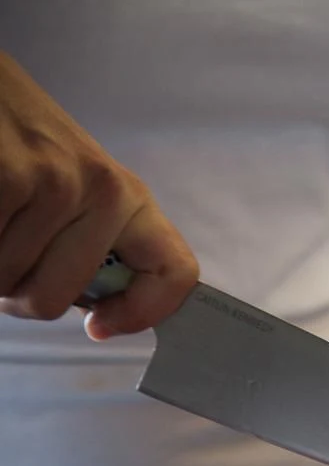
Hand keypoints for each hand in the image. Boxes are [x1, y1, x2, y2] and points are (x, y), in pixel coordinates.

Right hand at [0, 52, 198, 338]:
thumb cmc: (17, 140)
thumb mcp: (74, 186)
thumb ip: (93, 243)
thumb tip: (100, 313)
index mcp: (129, 198)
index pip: (175, 273)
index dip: (142, 314)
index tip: (100, 325)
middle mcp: (104, 191)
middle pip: (52, 300)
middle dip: (13, 292)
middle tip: (3, 251)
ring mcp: (55, 184)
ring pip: (6, 284)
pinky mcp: (9, 179)